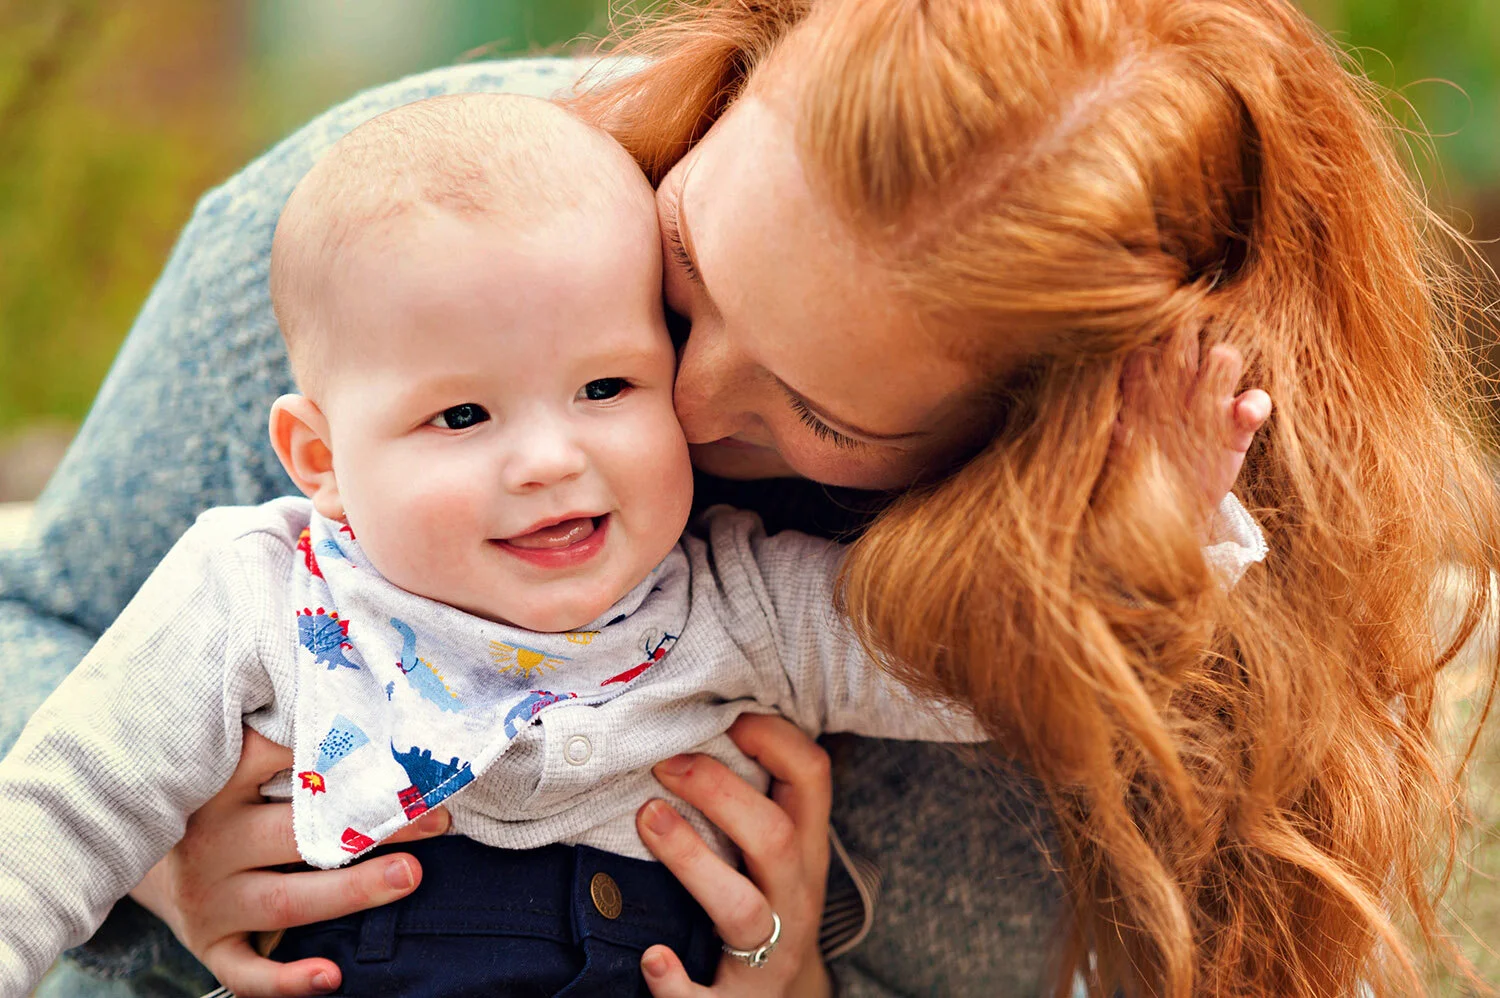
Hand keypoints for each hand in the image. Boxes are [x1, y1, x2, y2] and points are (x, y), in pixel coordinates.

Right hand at [130, 726, 449, 996]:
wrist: (145, 851)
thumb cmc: (221, 796)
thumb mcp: (239, 760)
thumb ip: (292, 736)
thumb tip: (373, 707)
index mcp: (220, 782)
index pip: (284, 760)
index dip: (346, 755)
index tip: (403, 755)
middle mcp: (211, 839)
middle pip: (296, 833)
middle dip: (369, 827)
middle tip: (435, 819)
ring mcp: (210, 896)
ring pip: (284, 900)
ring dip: (350, 891)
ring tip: (409, 876)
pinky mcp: (211, 943)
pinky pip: (247, 971)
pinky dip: (287, 981)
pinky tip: (331, 976)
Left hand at [634, 713, 833, 997]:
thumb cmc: (761, 903)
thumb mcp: (771, 851)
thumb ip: (748, 793)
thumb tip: (696, 711)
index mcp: (806, 849)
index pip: (812, 777)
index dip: (774, 737)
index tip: (724, 714)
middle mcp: (795, 899)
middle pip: (775, 838)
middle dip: (720, 791)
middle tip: (664, 763)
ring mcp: (769, 954)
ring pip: (743, 909)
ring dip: (694, 860)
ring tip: (647, 818)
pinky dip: (678, 983)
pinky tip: (653, 957)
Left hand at [1115, 325, 1271, 524]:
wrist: (1167, 511)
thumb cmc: (1137, 476)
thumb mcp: (1118, 454)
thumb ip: (1115, 432)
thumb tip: (1110, 420)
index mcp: (1143, 391)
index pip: (1142, 350)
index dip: (1142, 348)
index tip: (1139, 358)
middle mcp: (1177, 389)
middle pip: (1184, 341)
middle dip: (1184, 340)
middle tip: (1180, 361)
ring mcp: (1210, 404)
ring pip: (1224, 359)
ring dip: (1222, 363)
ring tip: (1214, 391)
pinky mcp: (1238, 429)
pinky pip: (1256, 402)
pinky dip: (1254, 405)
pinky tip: (1243, 416)